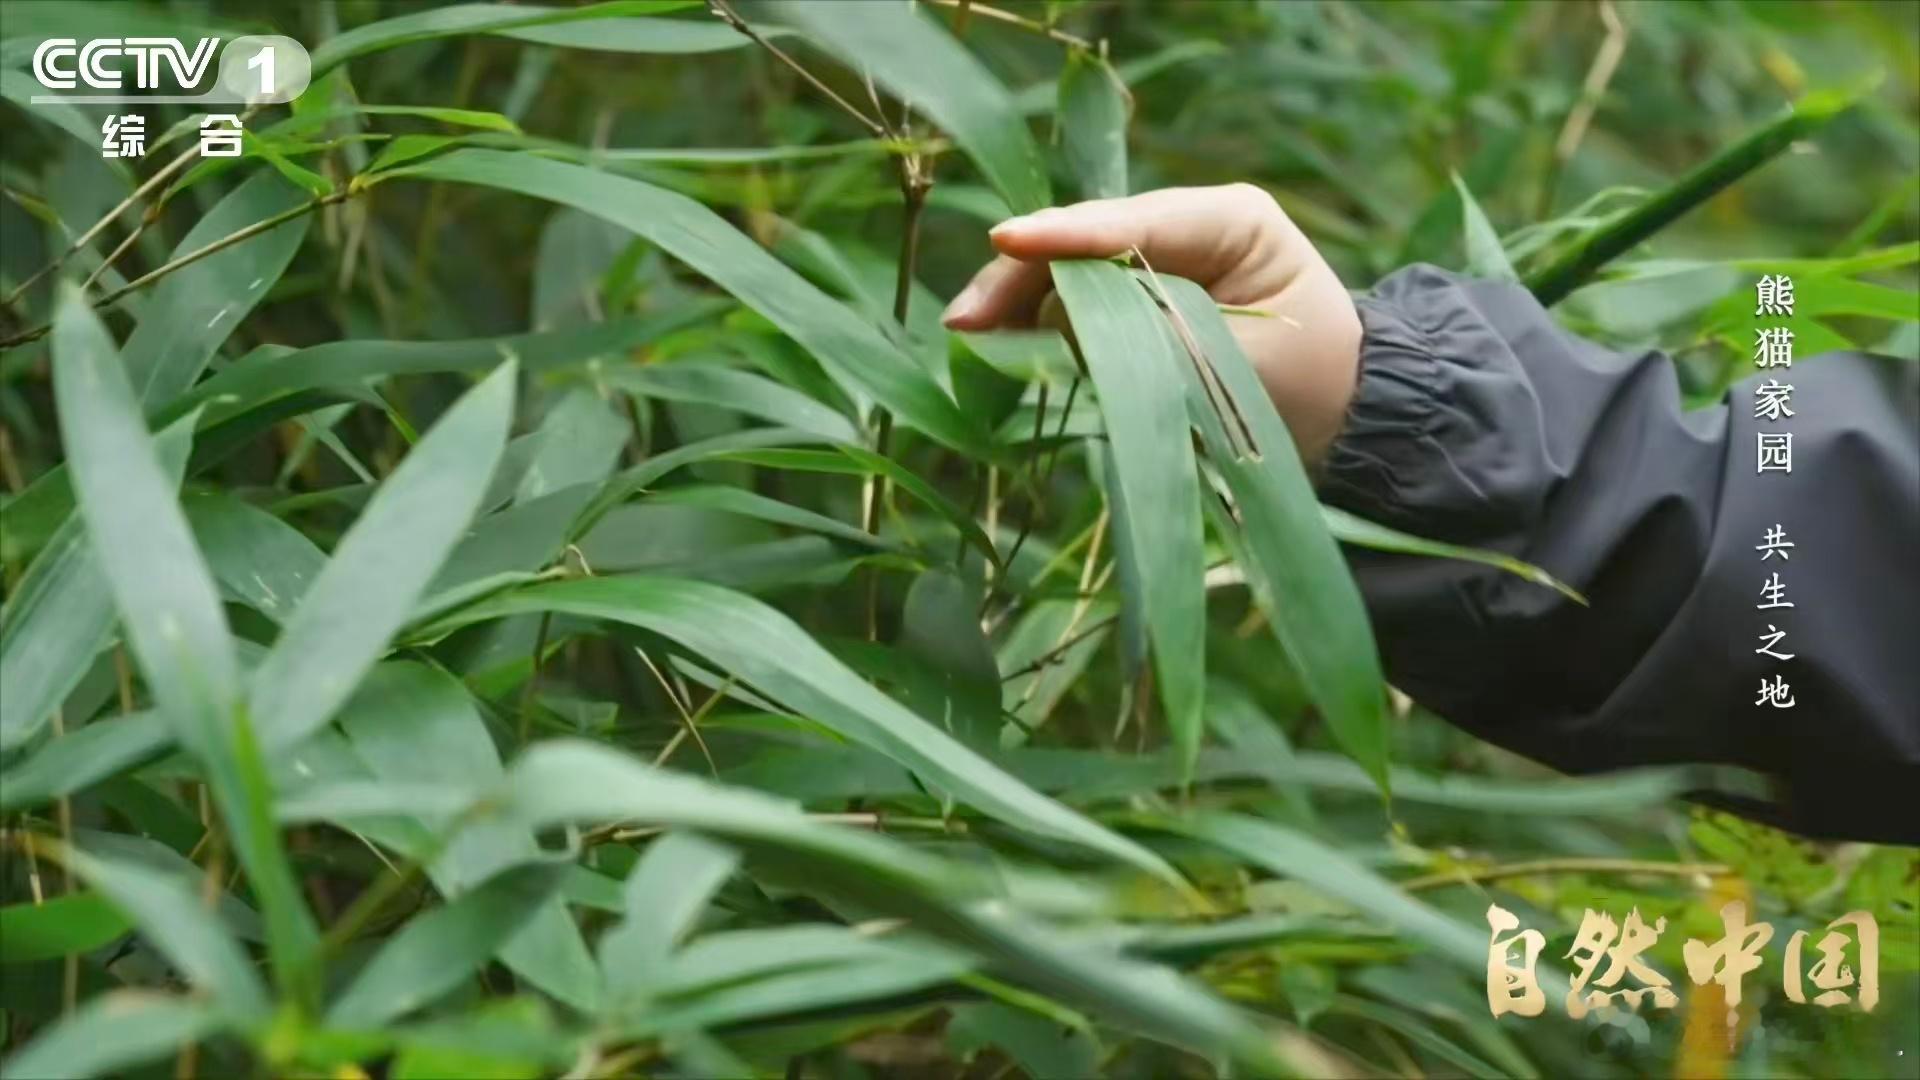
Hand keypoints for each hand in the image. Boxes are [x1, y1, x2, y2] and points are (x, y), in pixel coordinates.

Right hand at [941, 184, 1361, 463]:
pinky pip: (1085, 299)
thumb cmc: (1312, 392)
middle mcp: (1194, 225)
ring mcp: (1166, 256)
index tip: (1007, 240)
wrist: (1350, 420)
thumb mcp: (1236, 371)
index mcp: (1236, 221)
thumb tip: (1060, 322)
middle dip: (1028, 272)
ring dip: (1025, 297)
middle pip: (1093, 238)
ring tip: (968, 329)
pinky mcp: (1147, 293)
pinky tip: (997, 337)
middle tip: (965, 317)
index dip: (1068, 236)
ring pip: (1079, 267)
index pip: (1137, 223)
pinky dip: (1043, 318)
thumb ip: (1152, 343)